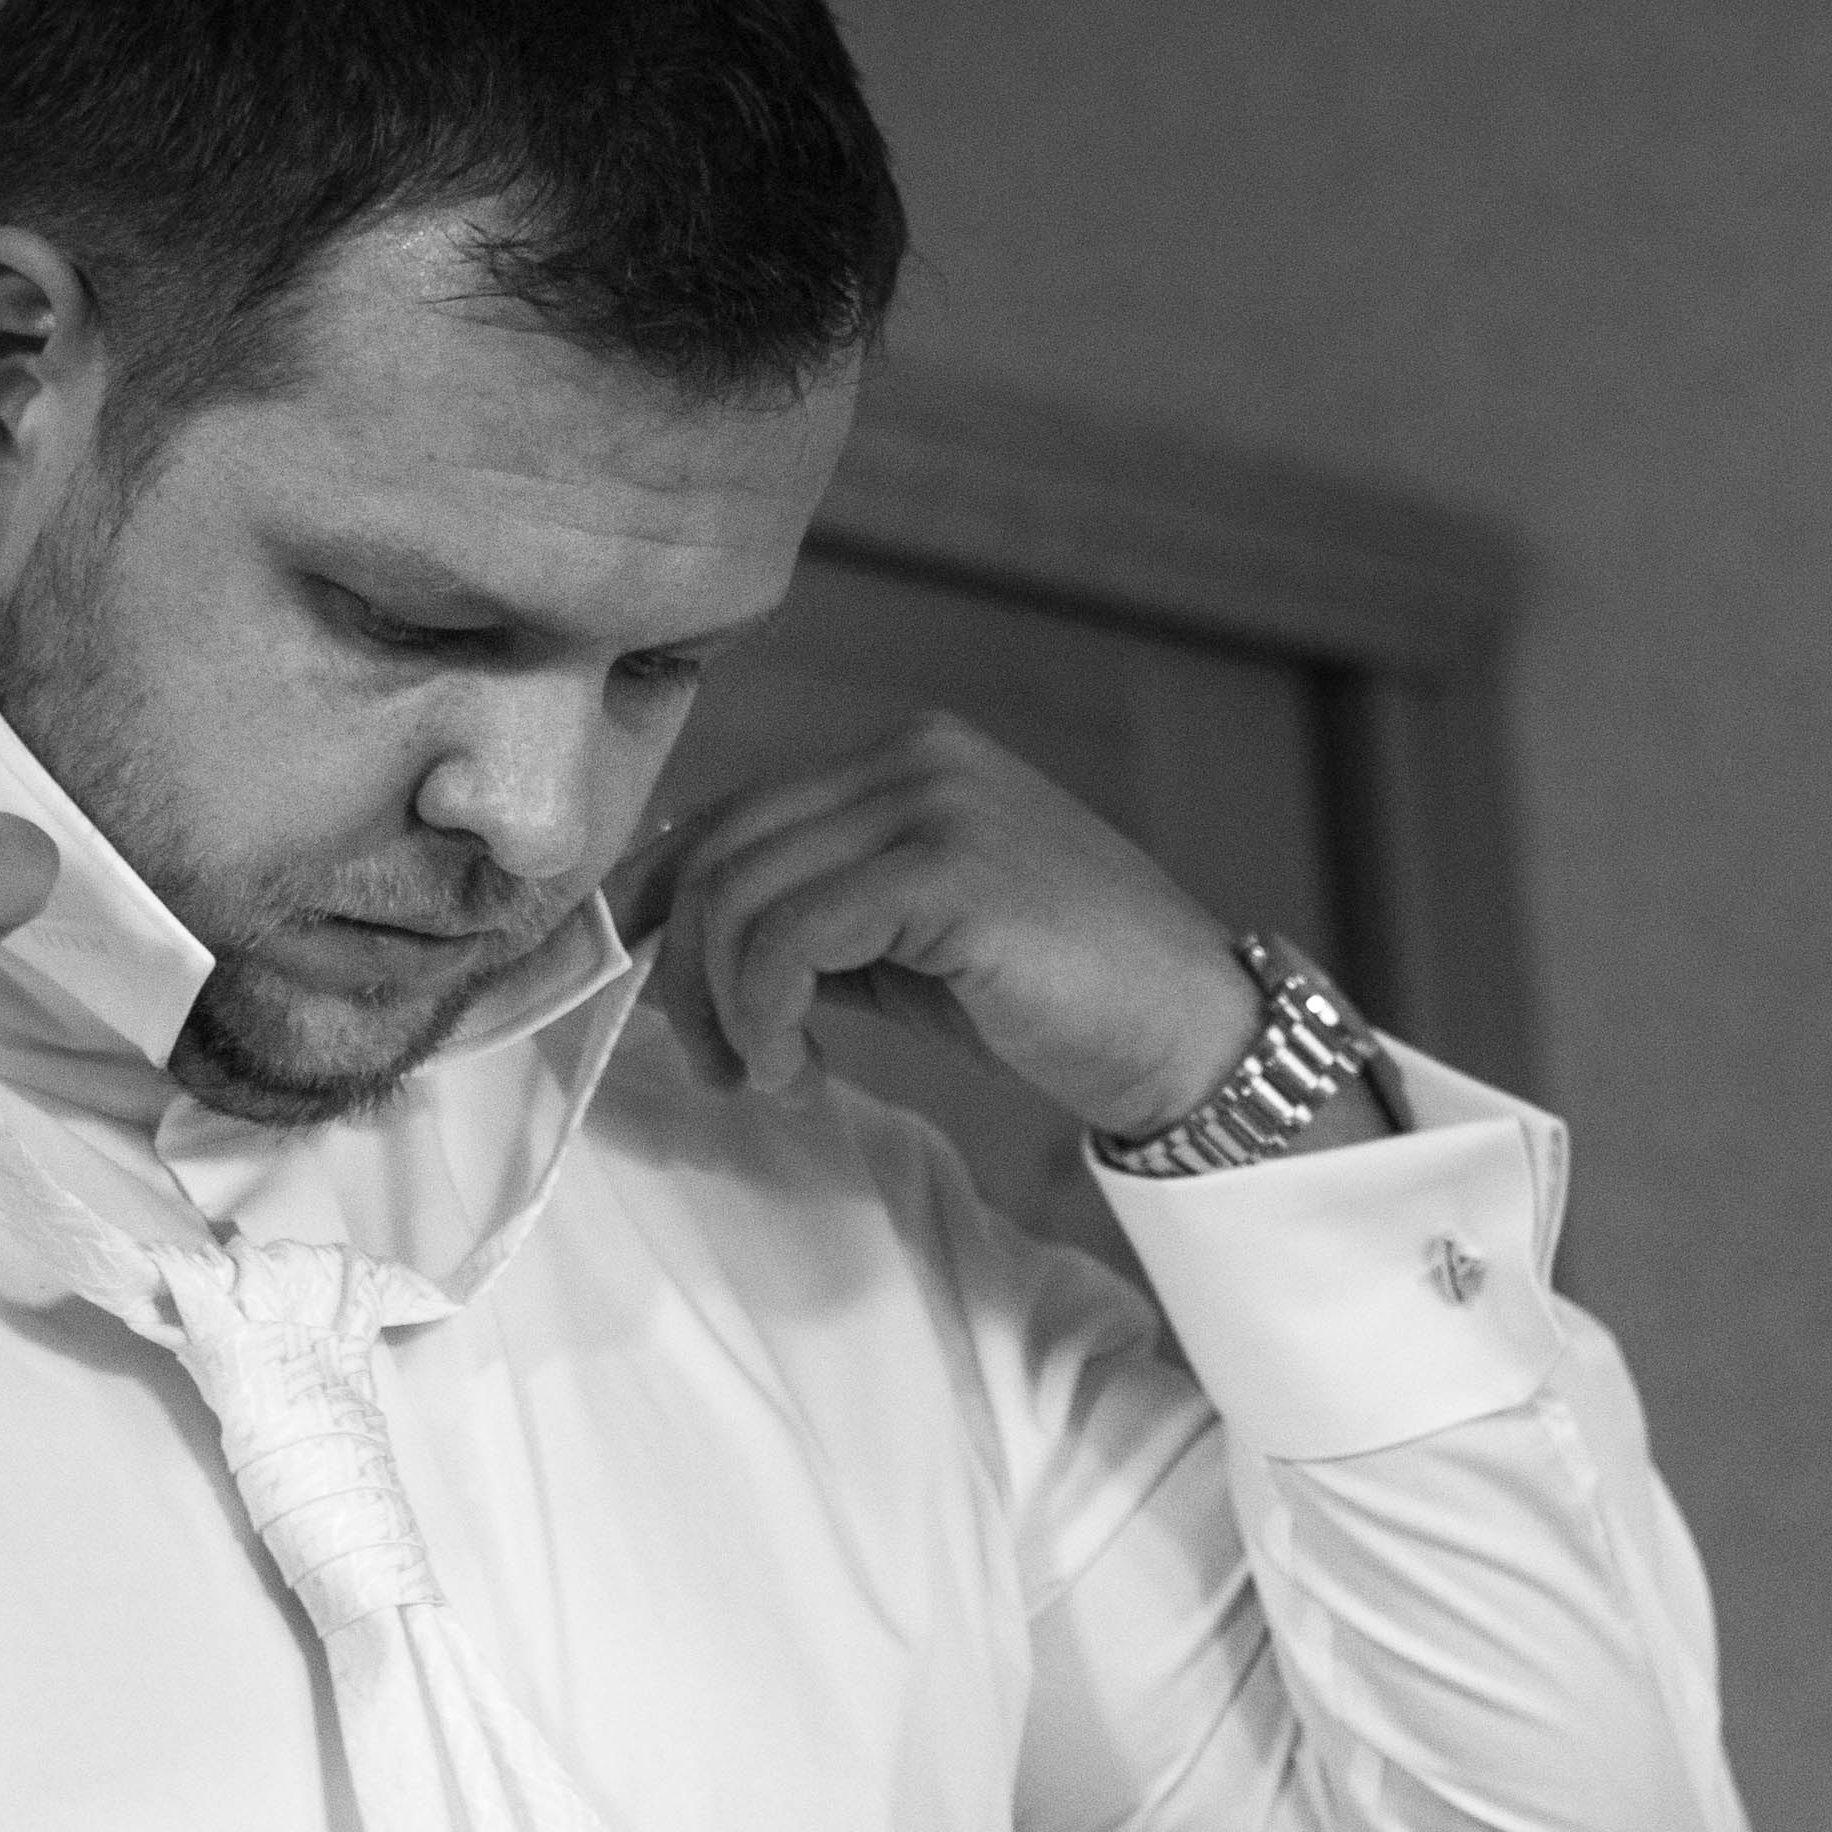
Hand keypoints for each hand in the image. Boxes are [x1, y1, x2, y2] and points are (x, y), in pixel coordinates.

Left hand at [624, 711, 1271, 1138]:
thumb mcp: (909, 947)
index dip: (660, 907)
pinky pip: (793, 937)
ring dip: (724, 1006)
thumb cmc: (1055, 1000)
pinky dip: (767, 1012)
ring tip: (763, 1074)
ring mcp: (932, 803)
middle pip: (720, 851)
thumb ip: (814, 924)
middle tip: (712, 1065)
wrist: (1188, 1033)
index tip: (643, 997)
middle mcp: (912, 757)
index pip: (732, 816)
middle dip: (680, 969)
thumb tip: (682, 950)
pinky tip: (795, 1064)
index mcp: (904, 759)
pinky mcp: (947, 869)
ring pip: (743, 894)